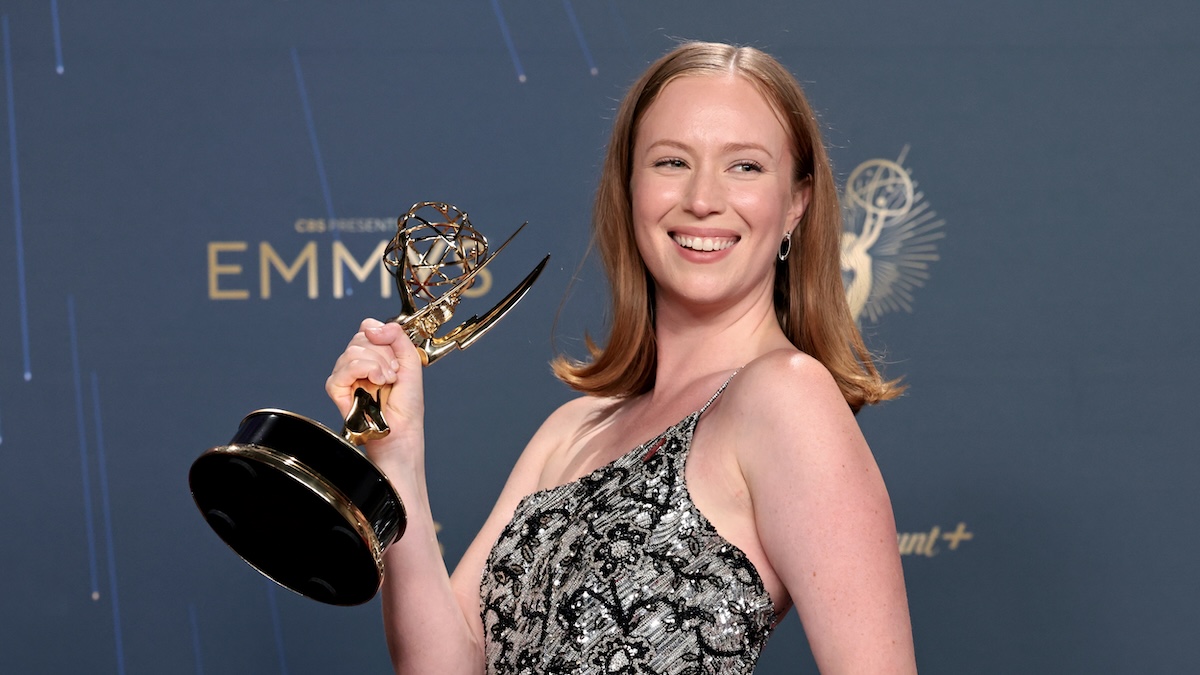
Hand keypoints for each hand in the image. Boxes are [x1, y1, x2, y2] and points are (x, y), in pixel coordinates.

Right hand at [326, 319, 425, 453]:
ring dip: (377, 365)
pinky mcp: (336, 389)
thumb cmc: (407, 403)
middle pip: (360, 337)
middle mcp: (358, 362)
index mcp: (374, 354)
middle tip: (393, 373)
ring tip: (386, 381)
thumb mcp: (411, 360)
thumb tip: (372, 327)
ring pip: (352, 351)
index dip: (382, 336)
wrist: (403, 429)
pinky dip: (363, 371)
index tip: (395, 356)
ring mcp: (346, 375)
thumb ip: (397, 335)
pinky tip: (375, 383)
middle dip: (383, 354)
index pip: (367, 328)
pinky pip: (343, 369)